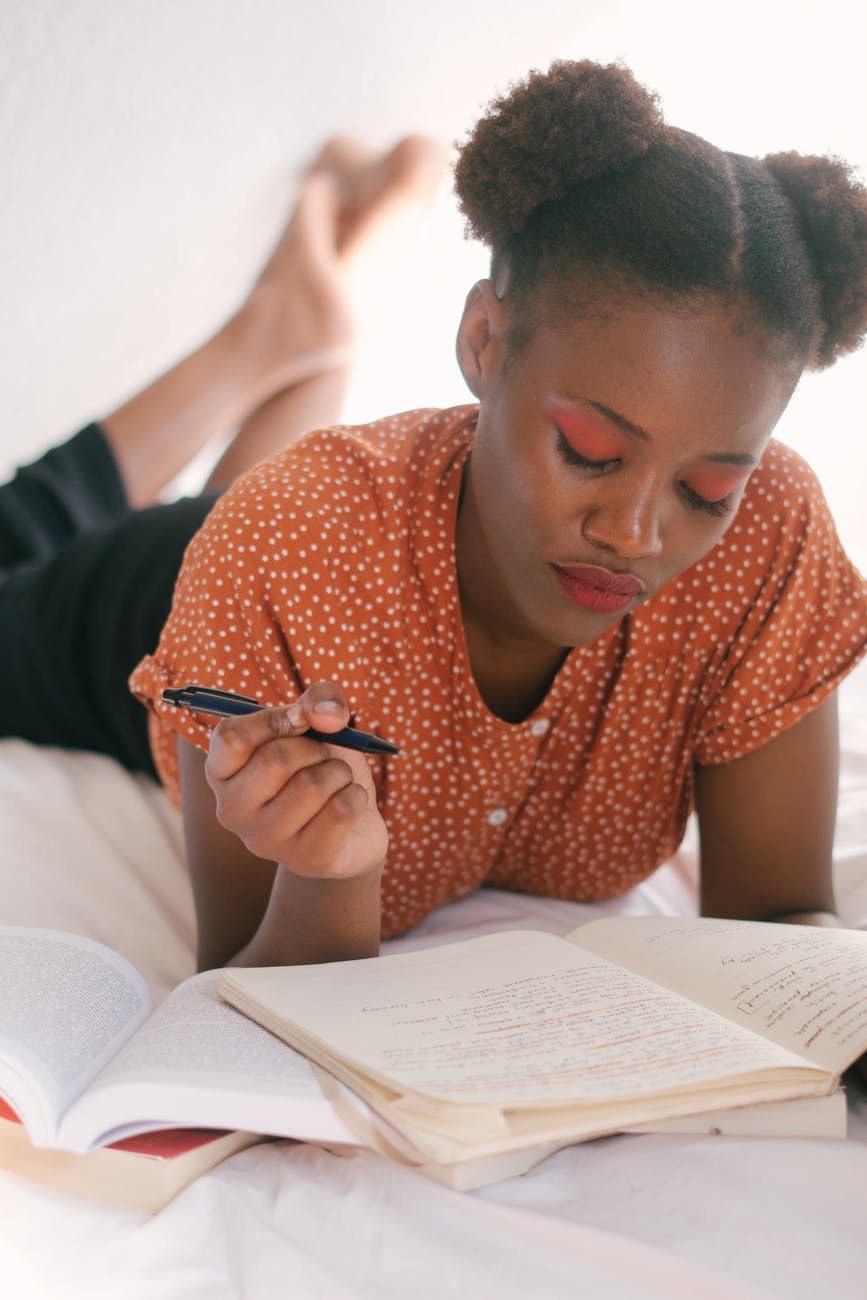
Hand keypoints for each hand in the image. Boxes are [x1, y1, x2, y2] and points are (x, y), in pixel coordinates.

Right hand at [203, 681, 386, 880]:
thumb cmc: (322, 768)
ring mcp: (264, 841)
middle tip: (321, 760)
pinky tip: (348, 805)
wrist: (352, 827)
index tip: (301, 720)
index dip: (274, 719)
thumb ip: (320, 699)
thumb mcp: (319, 724)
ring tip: (335, 784)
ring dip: (339, 774)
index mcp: (221, 772)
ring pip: (311, 785)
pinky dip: (356, 796)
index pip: (230, 737)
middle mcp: (231, 810)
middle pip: (275, 759)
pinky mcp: (304, 860)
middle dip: (315, 749)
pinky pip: (341, 809)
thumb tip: (327, 714)